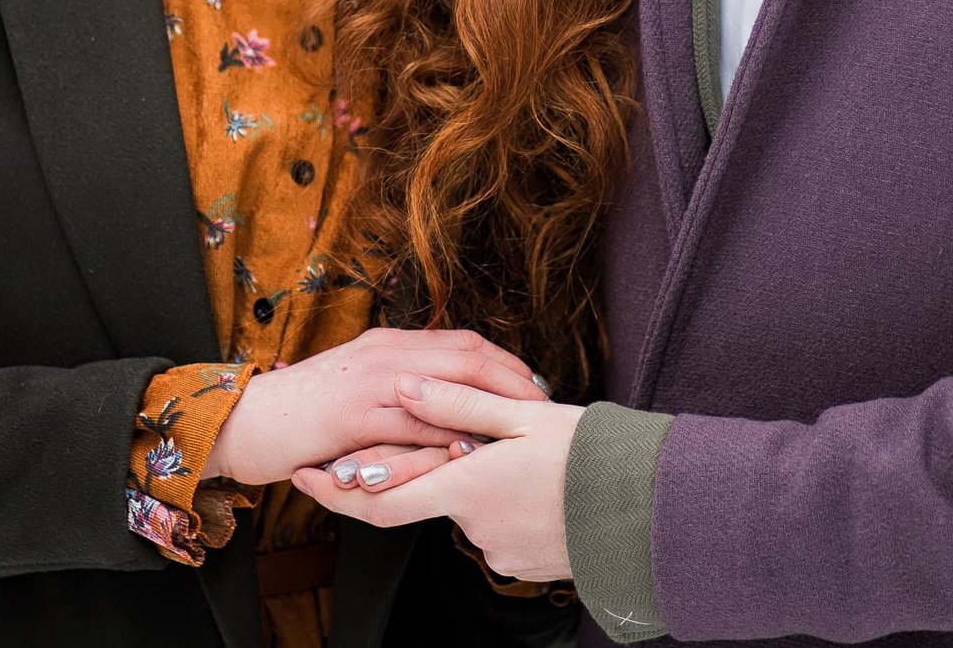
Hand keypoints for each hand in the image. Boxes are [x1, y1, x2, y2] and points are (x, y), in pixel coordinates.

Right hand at [204, 329, 546, 486]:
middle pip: (467, 356)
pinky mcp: (353, 417)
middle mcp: (385, 353)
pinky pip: (413, 427)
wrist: (242, 421)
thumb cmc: (302, 412)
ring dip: (489, 410)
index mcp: (388, 342)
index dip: (505, 363)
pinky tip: (471, 453)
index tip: (535, 385)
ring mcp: (369, 382)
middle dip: (513, 382)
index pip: (463, 342)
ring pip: (447, 388)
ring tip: (522, 433)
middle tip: (545, 408)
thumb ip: (399, 385)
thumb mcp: (356, 385)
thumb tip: (447, 400)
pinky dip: (446, 439)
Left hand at [291, 374, 580, 581]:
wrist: (648, 510)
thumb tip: (405, 388)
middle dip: (442, 468)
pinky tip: (544, 484)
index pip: (381, 501)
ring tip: (533, 457)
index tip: (304, 477)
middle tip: (473, 441)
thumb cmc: (589, 456)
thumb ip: (458, 401)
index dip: (337, 492)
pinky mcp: (526, 562)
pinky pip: (503, 528)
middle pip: (435, 494)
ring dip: (486, 485)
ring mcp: (499, 550)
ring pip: (473, 509)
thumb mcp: (523, 417)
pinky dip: (511, 506)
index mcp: (464, 485)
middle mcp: (473, 525)